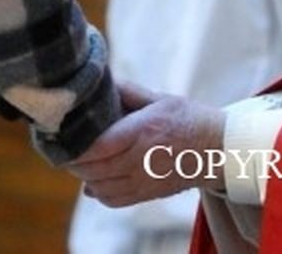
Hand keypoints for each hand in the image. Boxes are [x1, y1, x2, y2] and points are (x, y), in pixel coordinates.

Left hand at [69, 85, 225, 207]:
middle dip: (75, 161)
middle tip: (63, 149)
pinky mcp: (149, 193)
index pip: (100, 146)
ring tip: (77, 162)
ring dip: (84, 177)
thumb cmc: (189, 119)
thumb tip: (103, 80)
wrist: (218, 149)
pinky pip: (115, 200)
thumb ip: (129, 92)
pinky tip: (94, 181)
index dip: (77, 147)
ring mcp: (146, 180)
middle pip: (95, 168)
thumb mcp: (160, 98)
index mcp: (144, 130)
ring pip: (101, 186)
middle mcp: (143, 158)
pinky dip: (98, 193)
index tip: (63, 138)